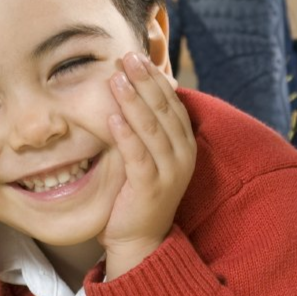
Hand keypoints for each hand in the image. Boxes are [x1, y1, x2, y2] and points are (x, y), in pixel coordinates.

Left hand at [99, 52, 196, 278]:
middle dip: (144, 81)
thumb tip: (133, 89)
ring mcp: (169, 172)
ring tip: (116, 79)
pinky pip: (138, 157)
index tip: (135, 56)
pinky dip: (126, 136)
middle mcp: (182, 155)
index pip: (171, 103)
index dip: (154, 78)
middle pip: (163, 110)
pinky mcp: (151, 188)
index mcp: (184, 143)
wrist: (139, 239)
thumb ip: (146, 126)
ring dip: (133, 101)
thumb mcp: (148, 154)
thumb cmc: (138, 192)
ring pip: (152, 130)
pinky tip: (112, 118)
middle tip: (126, 57)